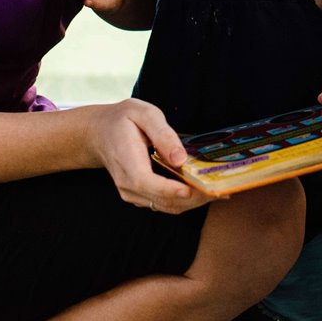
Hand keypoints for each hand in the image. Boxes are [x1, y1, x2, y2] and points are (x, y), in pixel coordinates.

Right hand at [85, 98, 213, 214]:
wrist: (99, 133)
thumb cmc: (122, 120)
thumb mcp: (143, 114)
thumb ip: (162, 134)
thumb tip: (180, 158)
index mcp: (128, 164)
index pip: (150, 184)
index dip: (174, 190)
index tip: (199, 189)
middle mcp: (128, 186)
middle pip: (164, 200)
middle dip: (195, 198)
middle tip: (222, 189)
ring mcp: (133, 194)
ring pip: (167, 206)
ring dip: (194, 202)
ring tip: (219, 191)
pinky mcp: (140, 196)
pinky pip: (165, 204)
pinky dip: (186, 200)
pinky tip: (204, 190)